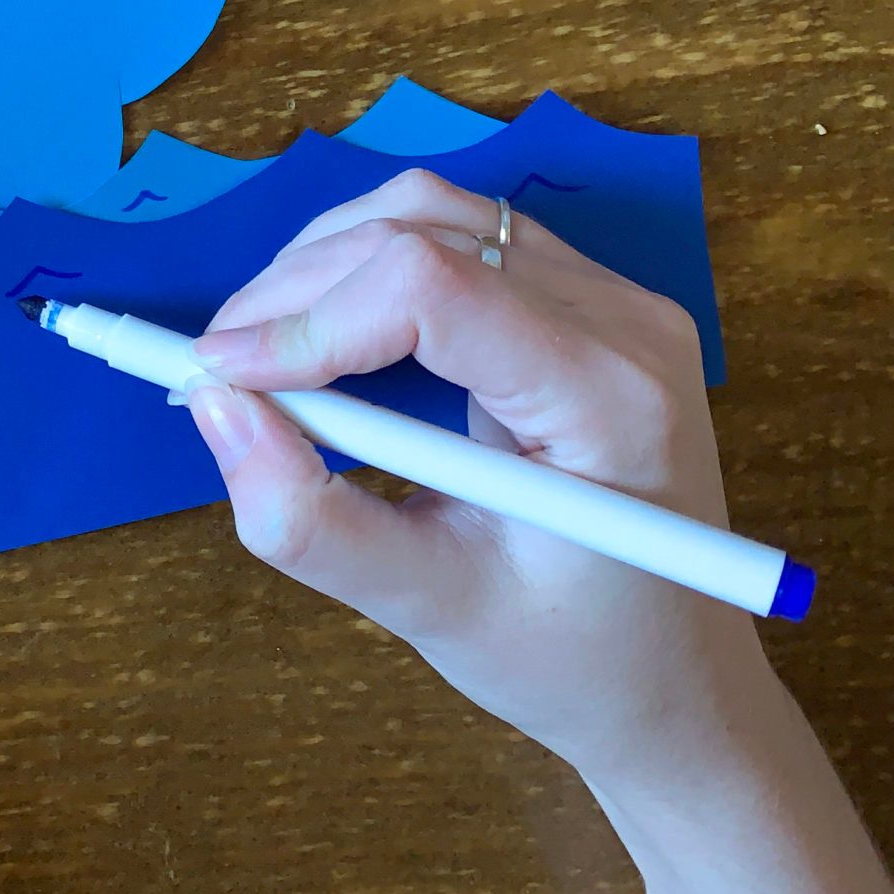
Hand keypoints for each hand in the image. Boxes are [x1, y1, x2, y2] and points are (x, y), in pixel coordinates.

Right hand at [187, 168, 893, 893]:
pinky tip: (326, 337)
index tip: (218, 377)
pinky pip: (451, 233)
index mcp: (611, 399)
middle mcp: (624, 320)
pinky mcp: (579, 296)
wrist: (678, 681)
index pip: (434, 289)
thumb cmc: (573, 660)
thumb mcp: (431, 611)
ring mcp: (609, 296)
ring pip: (426, 212)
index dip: (308, 317)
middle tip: (214, 374)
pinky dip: (363, 267)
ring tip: (262, 354)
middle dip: (293, 292)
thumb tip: (214, 408)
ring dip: (321, 267)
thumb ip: (313, 521)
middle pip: (420, 234)